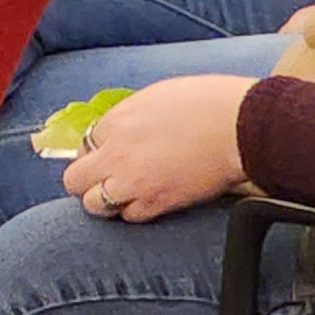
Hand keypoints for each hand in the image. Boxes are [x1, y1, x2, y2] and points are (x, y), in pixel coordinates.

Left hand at [63, 70, 253, 221]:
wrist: (240, 125)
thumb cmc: (208, 103)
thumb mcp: (156, 97)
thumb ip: (130, 117)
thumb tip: (122, 129)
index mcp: (114, 122)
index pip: (83, 146)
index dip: (96, 153)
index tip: (108, 156)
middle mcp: (115, 154)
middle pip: (74, 180)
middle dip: (86, 181)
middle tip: (103, 180)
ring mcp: (133, 181)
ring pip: (94, 204)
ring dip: (105, 201)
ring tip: (122, 195)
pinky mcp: (157, 203)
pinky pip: (130, 217)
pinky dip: (135, 212)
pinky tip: (148, 201)